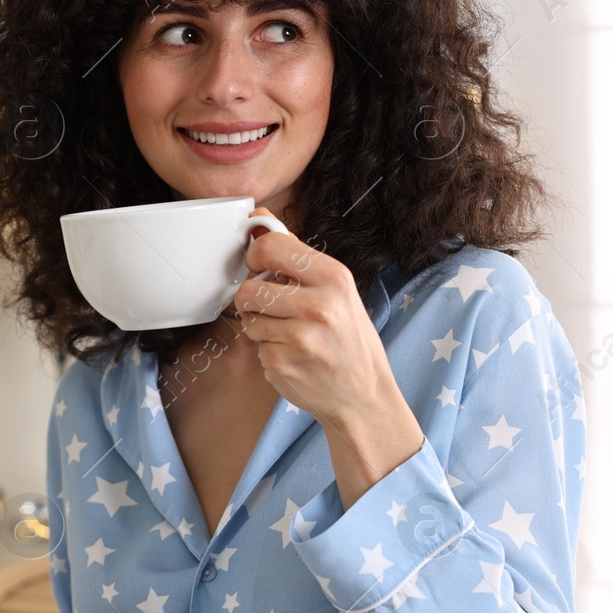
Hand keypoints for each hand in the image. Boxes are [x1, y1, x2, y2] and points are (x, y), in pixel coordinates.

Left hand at [234, 208, 398, 429]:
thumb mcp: (338, 291)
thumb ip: (298, 256)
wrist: (365, 396)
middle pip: (249, 288)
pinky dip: (269, 352)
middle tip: (271, 307)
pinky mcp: (283, 363)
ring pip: (247, 318)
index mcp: (334, 277)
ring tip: (288, 334)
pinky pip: (255, 347)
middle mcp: (319, 305)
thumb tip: (259, 217)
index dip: (255, 256)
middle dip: (253, 299)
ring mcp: (300, 337)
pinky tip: (293, 356)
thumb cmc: (349, 339)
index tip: (258, 267)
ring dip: (260, 326)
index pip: (271, 247)